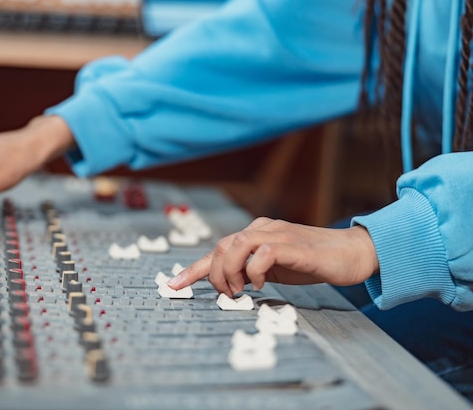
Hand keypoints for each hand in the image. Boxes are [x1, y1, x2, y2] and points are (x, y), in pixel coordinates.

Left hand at [168, 217, 378, 295]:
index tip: (174, 285)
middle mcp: (263, 229)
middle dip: (215, 274)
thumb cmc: (312, 262)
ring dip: (231, 271)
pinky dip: (255, 270)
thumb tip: (227, 286)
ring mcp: (279, 234)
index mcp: (256, 234)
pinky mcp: (294, 245)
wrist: (351, 254)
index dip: (194, 268)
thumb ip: (251, 272)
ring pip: (237, 244)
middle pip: (222, 245)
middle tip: (226, 294)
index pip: (218, 249)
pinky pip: (264, 252)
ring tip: (239, 290)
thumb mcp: (274, 269)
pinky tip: (262, 284)